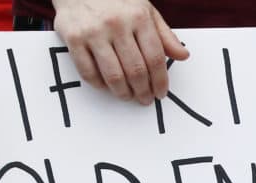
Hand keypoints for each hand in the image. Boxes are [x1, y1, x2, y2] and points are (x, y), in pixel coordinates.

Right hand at [51, 0, 188, 104]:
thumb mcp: (145, 10)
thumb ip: (164, 35)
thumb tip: (183, 56)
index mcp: (138, 17)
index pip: (155, 58)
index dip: (160, 81)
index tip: (160, 93)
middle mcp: (116, 24)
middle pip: (136, 71)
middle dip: (143, 91)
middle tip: (145, 99)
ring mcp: (93, 31)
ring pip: (113, 76)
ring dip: (124, 93)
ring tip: (128, 96)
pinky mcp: (73, 38)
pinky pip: (88, 72)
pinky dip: (100, 85)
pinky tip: (107, 86)